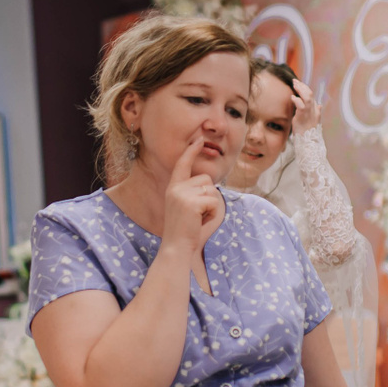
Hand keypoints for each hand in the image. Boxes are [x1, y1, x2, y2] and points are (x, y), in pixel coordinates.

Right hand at [160, 137, 220, 254]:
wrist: (177, 247)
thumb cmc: (186, 230)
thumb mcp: (188, 206)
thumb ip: (194, 192)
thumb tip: (207, 181)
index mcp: (173, 188)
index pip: (182, 164)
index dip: (191, 151)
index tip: (199, 139)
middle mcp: (175, 188)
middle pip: (206, 179)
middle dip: (209, 196)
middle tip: (198, 214)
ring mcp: (182, 194)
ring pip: (211, 189)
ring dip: (212, 205)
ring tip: (198, 218)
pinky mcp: (191, 202)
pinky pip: (214, 201)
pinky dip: (213, 213)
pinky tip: (200, 221)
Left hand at [289, 78, 321, 135]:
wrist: (309, 143)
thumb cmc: (308, 133)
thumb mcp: (313, 121)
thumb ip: (315, 112)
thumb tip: (320, 105)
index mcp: (316, 110)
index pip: (311, 96)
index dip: (305, 88)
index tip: (299, 84)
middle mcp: (314, 110)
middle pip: (310, 94)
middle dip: (302, 86)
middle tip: (295, 81)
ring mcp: (309, 113)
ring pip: (307, 97)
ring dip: (300, 90)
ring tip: (294, 85)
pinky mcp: (303, 117)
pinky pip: (301, 106)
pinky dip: (297, 100)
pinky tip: (292, 97)